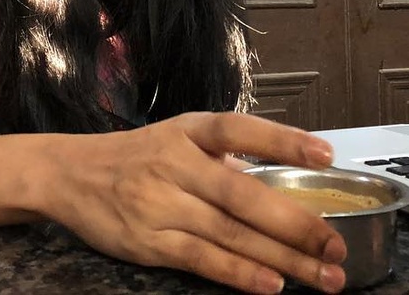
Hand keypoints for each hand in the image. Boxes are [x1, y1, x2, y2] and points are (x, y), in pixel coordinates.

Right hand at [42, 112, 346, 293]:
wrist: (70, 175)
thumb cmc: (135, 156)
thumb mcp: (177, 138)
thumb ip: (225, 156)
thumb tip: (278, 176)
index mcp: (188, 131)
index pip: (240, 130)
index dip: (283, 139)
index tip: (326, 153)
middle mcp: (176, 163)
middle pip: (244, 195)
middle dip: (298, 224)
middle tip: (338, 245)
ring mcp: (161, 204)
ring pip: (231, 234)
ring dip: (284, 259)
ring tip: (324, 275)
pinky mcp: (149, 241)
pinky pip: (202, 260)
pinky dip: (240, 274)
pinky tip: (272, 284)